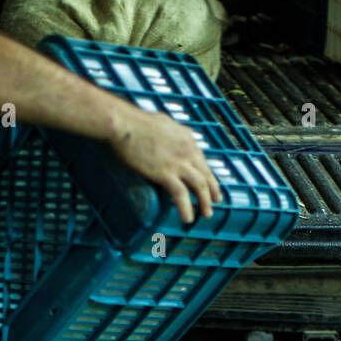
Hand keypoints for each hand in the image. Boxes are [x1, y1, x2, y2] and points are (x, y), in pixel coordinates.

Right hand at [109, 105, 221, 224]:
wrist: (125, 124)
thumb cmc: (137, 122)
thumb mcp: (164, 123)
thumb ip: (173, 133)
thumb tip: (175, 137)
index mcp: (187, 138)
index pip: (202, 160)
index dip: (209, 175)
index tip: (211, 185)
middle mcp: (188, 150)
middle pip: (206, 174)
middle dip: (213, 191)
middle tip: (216, 202)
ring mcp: (178, 162)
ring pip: (200, 186)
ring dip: (205, 202)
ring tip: (207, 214)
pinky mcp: (165, 173)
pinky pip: (181, 195)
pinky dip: (186, 208)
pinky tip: (187, 218)